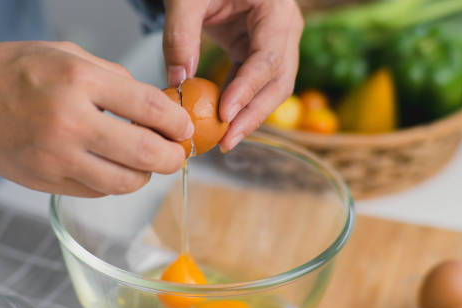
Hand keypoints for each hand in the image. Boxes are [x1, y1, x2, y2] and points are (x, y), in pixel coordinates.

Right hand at [0, 33, 192, 196]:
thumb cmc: (13, 70)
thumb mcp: (68, 55)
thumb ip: (116, 80)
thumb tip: (156, 107)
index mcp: (78, 82)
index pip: (150, 108)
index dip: (178, 123)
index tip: (185, 128)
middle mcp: (68, 123)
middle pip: (145, 154)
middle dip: (172, 158)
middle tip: (177, 154)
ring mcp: (54, 159)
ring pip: (123, 183)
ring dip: (145, 176)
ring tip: (146, 163)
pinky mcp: (43, 182)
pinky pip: (95, 192)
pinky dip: (113, 183)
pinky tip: (112, 167)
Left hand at [162, 0, 302, 151]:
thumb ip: (179, 34)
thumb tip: (177, 81)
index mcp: (276, 9)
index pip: (268, 57)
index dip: (248, 89)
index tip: (225, 114)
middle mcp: (284, 28)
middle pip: (278, 81)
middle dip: (253, 114)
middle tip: (226, 141)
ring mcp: (274, 42)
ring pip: (271, 89)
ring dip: (248, 116)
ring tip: (224, 140)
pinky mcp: (258, 52)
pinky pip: (254, 84)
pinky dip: (238, 104)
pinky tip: (221, 122)